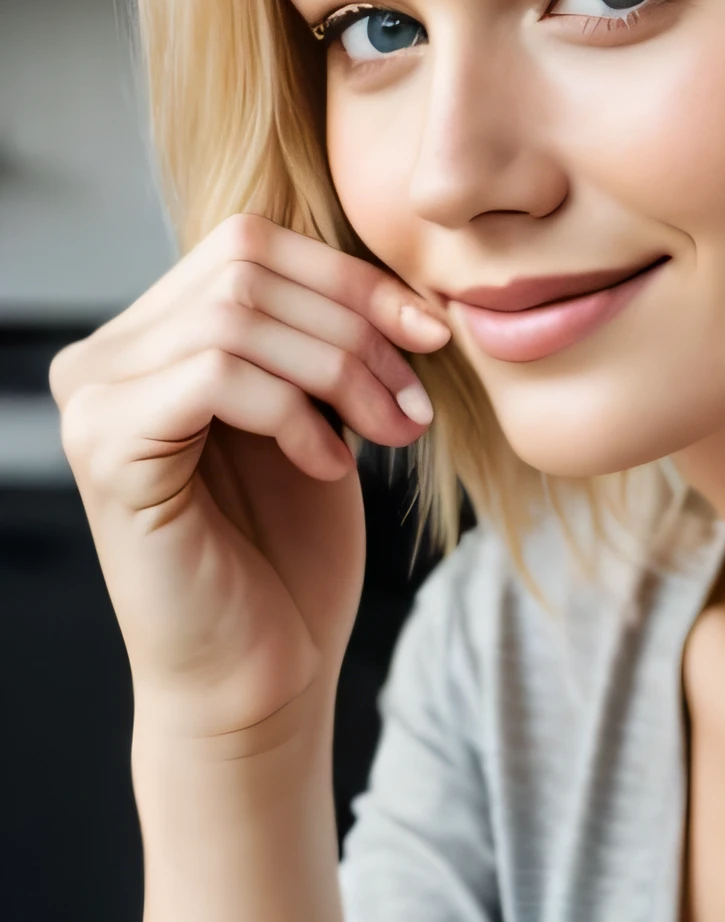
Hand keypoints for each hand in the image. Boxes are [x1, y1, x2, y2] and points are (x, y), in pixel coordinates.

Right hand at [51, 216, 450, 742]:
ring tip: (387, 436)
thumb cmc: (290, 554)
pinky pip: (213, 375)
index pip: (251, 244)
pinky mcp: (105, 451)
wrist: (259, 677)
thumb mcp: (319, 413)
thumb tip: (390, 270)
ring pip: (236, 315)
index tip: (434, 334)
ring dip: (339, 370)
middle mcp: (104, 357)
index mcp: (152, 336)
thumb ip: (320, 333)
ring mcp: (93, 400)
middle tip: (412, 405)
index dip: (353, 279)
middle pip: (244, 264)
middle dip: (354, 326)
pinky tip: (328, 467)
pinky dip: (292, 411)